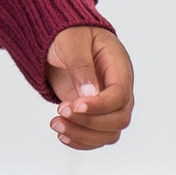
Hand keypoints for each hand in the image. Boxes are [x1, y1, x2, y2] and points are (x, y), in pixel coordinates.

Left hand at [45, 24, 133, 149]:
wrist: (61, 38)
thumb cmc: (69, 33)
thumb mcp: (71, 41)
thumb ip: (80, 65)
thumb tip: (90, 94)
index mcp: (119, 66)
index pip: (120, 95)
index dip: (99, 106)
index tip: (74, 106)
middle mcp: (119, 88)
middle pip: (118, 119)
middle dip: (89, 123)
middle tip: (59, 113)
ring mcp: (108, 104)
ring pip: (109, 133)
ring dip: (82, 135)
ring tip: (55, 124)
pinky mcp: (95, 115)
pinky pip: (97, 137)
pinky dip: (81, 141)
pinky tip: (62, 135)